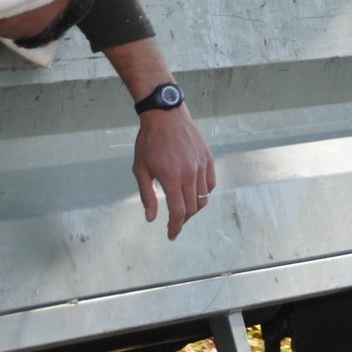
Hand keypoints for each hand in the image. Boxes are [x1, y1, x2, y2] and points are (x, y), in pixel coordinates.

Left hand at [132, 105, 215, 240]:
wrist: (166, 115)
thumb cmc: (148, 142)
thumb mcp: (140, 169)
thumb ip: (147, 195)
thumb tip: (152, 218)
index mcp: (171, 178)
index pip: (178, 211)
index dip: (175, 227)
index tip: (172, 235)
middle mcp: (190, 173)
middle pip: (193, 207)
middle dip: (184, 219)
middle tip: (175, 223)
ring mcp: (202, 165)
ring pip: (204, 197)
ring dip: (195, 208)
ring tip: (184, 209)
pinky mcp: (208, 158)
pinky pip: (211, 183)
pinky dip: (204, 192)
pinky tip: (194, 192)